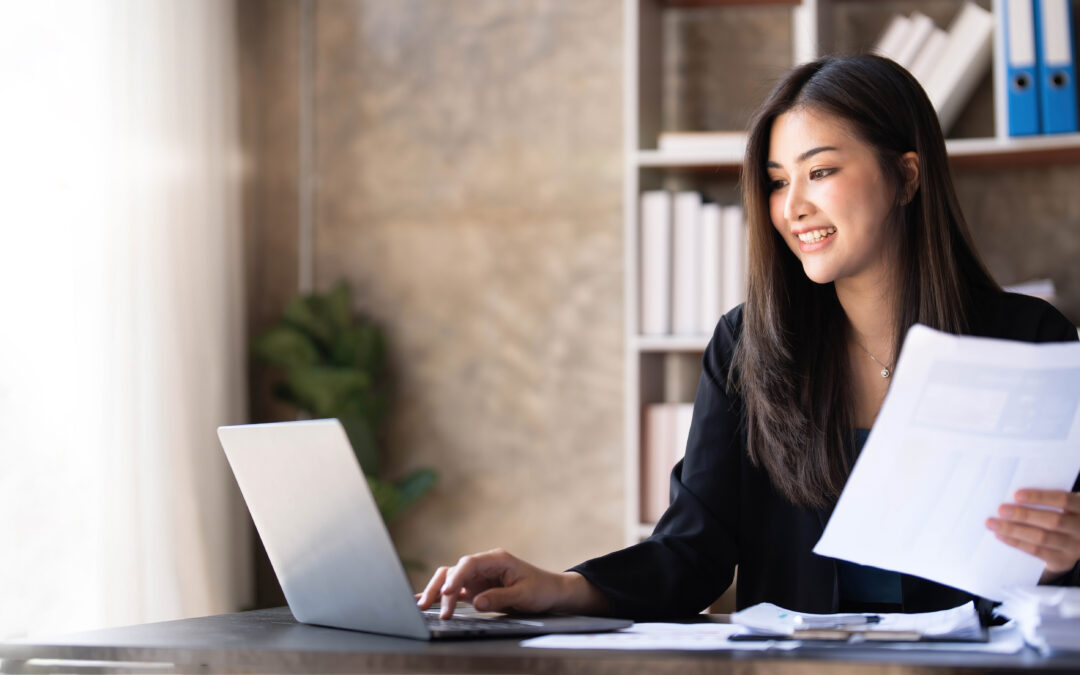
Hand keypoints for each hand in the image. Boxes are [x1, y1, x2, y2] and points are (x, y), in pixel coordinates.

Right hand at [414, 548, 607, 618]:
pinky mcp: (476, 589)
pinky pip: (455, 591)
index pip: (469, 564)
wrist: (551, 592)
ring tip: (423, 607)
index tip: (447, 592)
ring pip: (450, 579)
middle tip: (427, 605)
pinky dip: (440, 596)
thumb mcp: (524, 594)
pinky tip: (425, 601)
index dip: (456, 577)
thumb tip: (477, 602)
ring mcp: (478, 577)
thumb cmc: (540, 589)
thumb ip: (500, 597)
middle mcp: (484, 565)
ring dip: (437, 592)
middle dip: (439, 586)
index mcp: (496, 559)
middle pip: (454, 570)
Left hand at [987, 489, 1079, 580]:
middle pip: (1053, 521)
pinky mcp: (1063, 561)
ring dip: (1014, 530)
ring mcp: (1074, 547)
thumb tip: (1011, 494)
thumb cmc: (1062, 513)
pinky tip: (1001, 535)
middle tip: (1000, 510)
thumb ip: (1047, 500)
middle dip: (1024, 515)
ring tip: (993, 524)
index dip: (1040, 497)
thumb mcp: (1063, 505)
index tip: (1016, 495)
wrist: (1075, 541)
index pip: (1063, 500)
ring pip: (1042, 538)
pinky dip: (1017, 543)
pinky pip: (1037, 552)